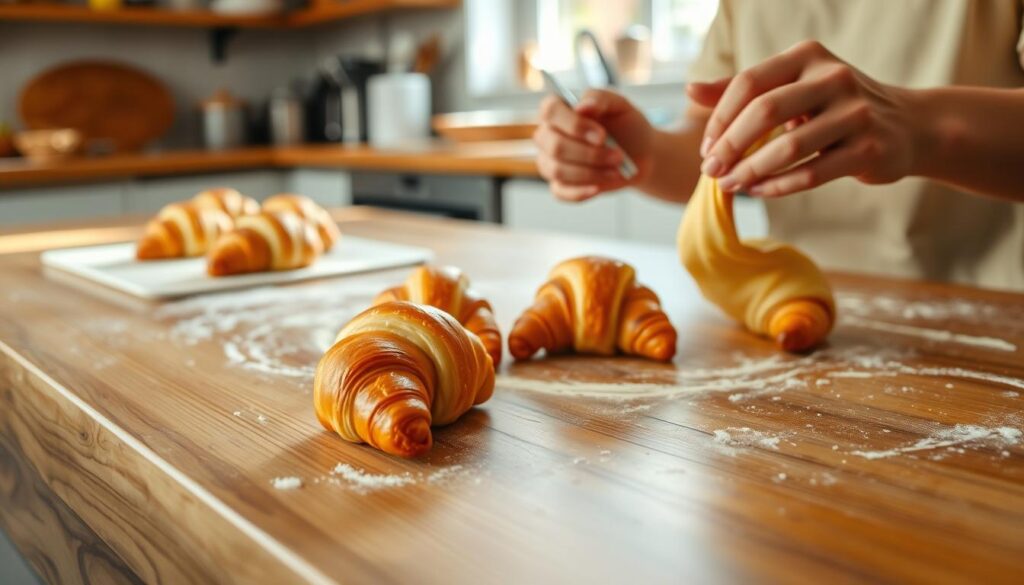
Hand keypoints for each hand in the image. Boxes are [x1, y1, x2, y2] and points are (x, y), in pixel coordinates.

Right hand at [534, 89, 654, 200]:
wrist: (640, 155)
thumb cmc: (626, 126)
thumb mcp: (620, 105)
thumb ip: (601, 98)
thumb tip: (581, 106)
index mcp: (558, 109)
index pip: (549, 111)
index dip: (574, 124)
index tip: (601, 135)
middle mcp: (548, 135)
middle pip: (554, 145)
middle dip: (589, 154)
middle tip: (618, 155)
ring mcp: (550, 161)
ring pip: (558, 170)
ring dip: (590, 172)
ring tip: (616, 169)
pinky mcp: (559, 185)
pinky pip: (560, 192)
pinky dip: (580, 192)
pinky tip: (597, 188)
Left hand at [691, 40, 916, 197]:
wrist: (909, 126)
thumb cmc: (834, 107)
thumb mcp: (793, 86)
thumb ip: (742, 89)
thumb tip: (690, 88)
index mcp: (808, 56)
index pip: (749, 82)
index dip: (720, 118)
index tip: (705, 147)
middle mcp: (834, 77)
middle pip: (765, 111)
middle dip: (730, 145)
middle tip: (710, 170)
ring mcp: (855, 113)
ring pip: (787, 147)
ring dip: (750, 170)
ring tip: (729, 184)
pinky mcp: (869, 149)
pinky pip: (811, 173)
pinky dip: (777, 186)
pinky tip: (758, 191)